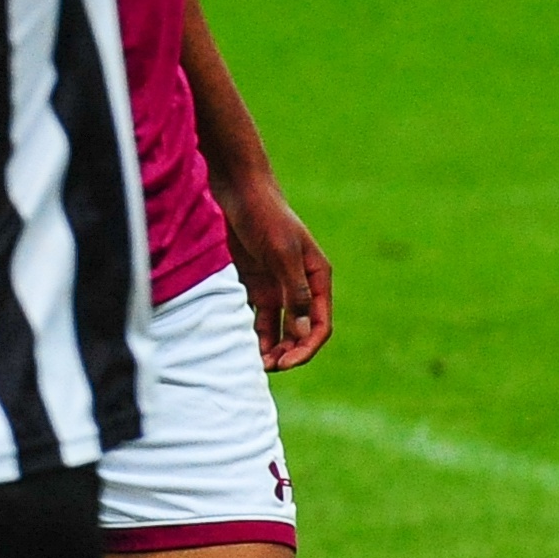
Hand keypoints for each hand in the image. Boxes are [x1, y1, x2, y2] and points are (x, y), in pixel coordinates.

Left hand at [219, 177, 335, 370]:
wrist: (238, 190)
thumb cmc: (265, 217)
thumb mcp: (282, 254)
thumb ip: (295, 292)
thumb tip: (304, 331)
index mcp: (317, 278)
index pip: (320, 324)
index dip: (306, 347)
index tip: (287, 363)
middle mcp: (301, 285)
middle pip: (300, 330)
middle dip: (288, 351)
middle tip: (266, 368)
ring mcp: (277, 284)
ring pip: (279, 327)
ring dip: (271, 346)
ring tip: (254, 363)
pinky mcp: (255, 282)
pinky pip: (258, 315)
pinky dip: (253, 332)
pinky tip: (241, 344)